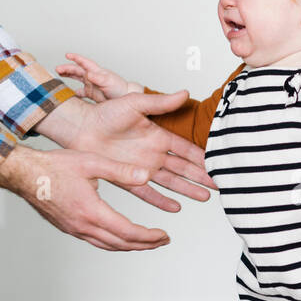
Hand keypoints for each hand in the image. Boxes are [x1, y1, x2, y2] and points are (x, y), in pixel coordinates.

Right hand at [0, 145, 170, 250]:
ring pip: (108, 246)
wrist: (23, 174)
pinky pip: (96, 242)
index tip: (164, 235)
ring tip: (147, 242)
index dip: (149, 237)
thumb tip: (146, 176)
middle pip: (121, 244)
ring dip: (130, 246)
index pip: (128, 232)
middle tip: (162, 240)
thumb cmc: (54, 166)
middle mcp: (83, 225)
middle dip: (145, 244)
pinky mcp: (68, 228)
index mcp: (91, 211)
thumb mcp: (91, 162)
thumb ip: (120, 170)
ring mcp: (74, 229)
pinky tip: (121, 237)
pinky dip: (114, 243)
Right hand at [56, 52, 137, 101]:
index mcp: (96, 71)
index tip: (67, 55)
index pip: (84, 62)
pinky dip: (74, 92)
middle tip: (57, 69)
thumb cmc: (120, 89)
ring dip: (68, 76)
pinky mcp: (92, 93)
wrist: (126, 98)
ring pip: (77, 78)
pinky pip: (80, 92)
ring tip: (59, 75)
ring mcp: (91, 84)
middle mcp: (92, 76)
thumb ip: (98, 78)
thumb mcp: (108, 82)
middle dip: (67, 68)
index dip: (76, 58)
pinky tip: (68, 94)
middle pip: (77, 70)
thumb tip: (88, 74)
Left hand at [63, 90, 217, 213]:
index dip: (202, 156)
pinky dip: (160, 200)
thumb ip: (160, 103)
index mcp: (158, 136)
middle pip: (183, 168)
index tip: (219, 162)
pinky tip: (175, 207)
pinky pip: (147, 192)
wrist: (80, 128)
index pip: (186, 149)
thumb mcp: (134, 103)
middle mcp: (153, 153)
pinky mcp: (127, 178)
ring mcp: (141, 168)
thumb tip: (184, 93)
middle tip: (220, 184)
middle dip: (202, 176)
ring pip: (170, 181)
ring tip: (205, 197)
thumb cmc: (104, 113)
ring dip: (187, 189)